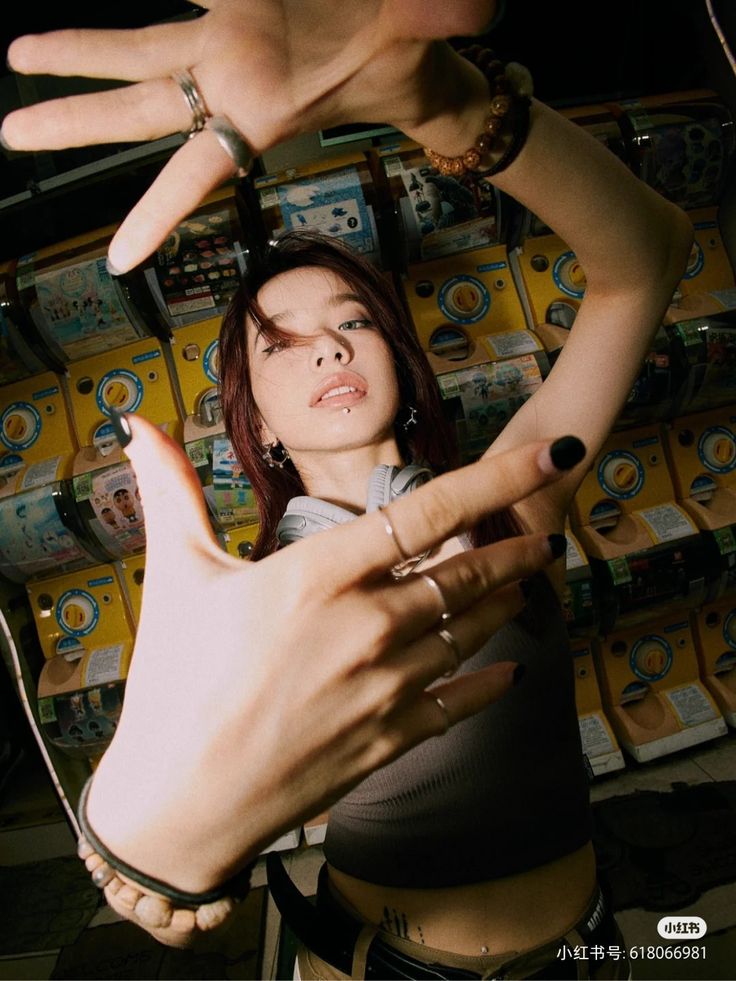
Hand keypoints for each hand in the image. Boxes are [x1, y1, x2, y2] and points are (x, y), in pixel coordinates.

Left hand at [2, 0, 496, 269]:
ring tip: (18, 59)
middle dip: (74, 121)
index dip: (158, 212)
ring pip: (134, 54)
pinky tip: (88, 21)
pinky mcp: (225, 8)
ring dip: (77, 58)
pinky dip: (143, 11)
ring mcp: (220, 45)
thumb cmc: (405, 64)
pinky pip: (179, 5)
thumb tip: (475, 4)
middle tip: (11, 137)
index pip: (202, 171)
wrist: (395, 48)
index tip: (117, 263)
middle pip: (139, 108)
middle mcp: (229, 83)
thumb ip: (432, 21)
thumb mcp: (415, 44)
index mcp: (262, 110)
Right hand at [84, 412, 572, 943]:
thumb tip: (138, 423)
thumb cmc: (173, 683)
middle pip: (468, 572)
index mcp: (320, 576)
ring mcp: (386, 688)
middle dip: (516, 545)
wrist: (178, 805)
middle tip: (545, 529)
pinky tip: (511, 671)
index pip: (430, 511)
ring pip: (472, 631)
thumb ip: (170, 492)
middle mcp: (368, 626)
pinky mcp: (391, 740)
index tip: (548, 456)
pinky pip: (460, 702)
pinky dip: (490, 682)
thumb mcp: (174, 575)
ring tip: (528, 579)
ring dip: (507, 600)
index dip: (500, 479)